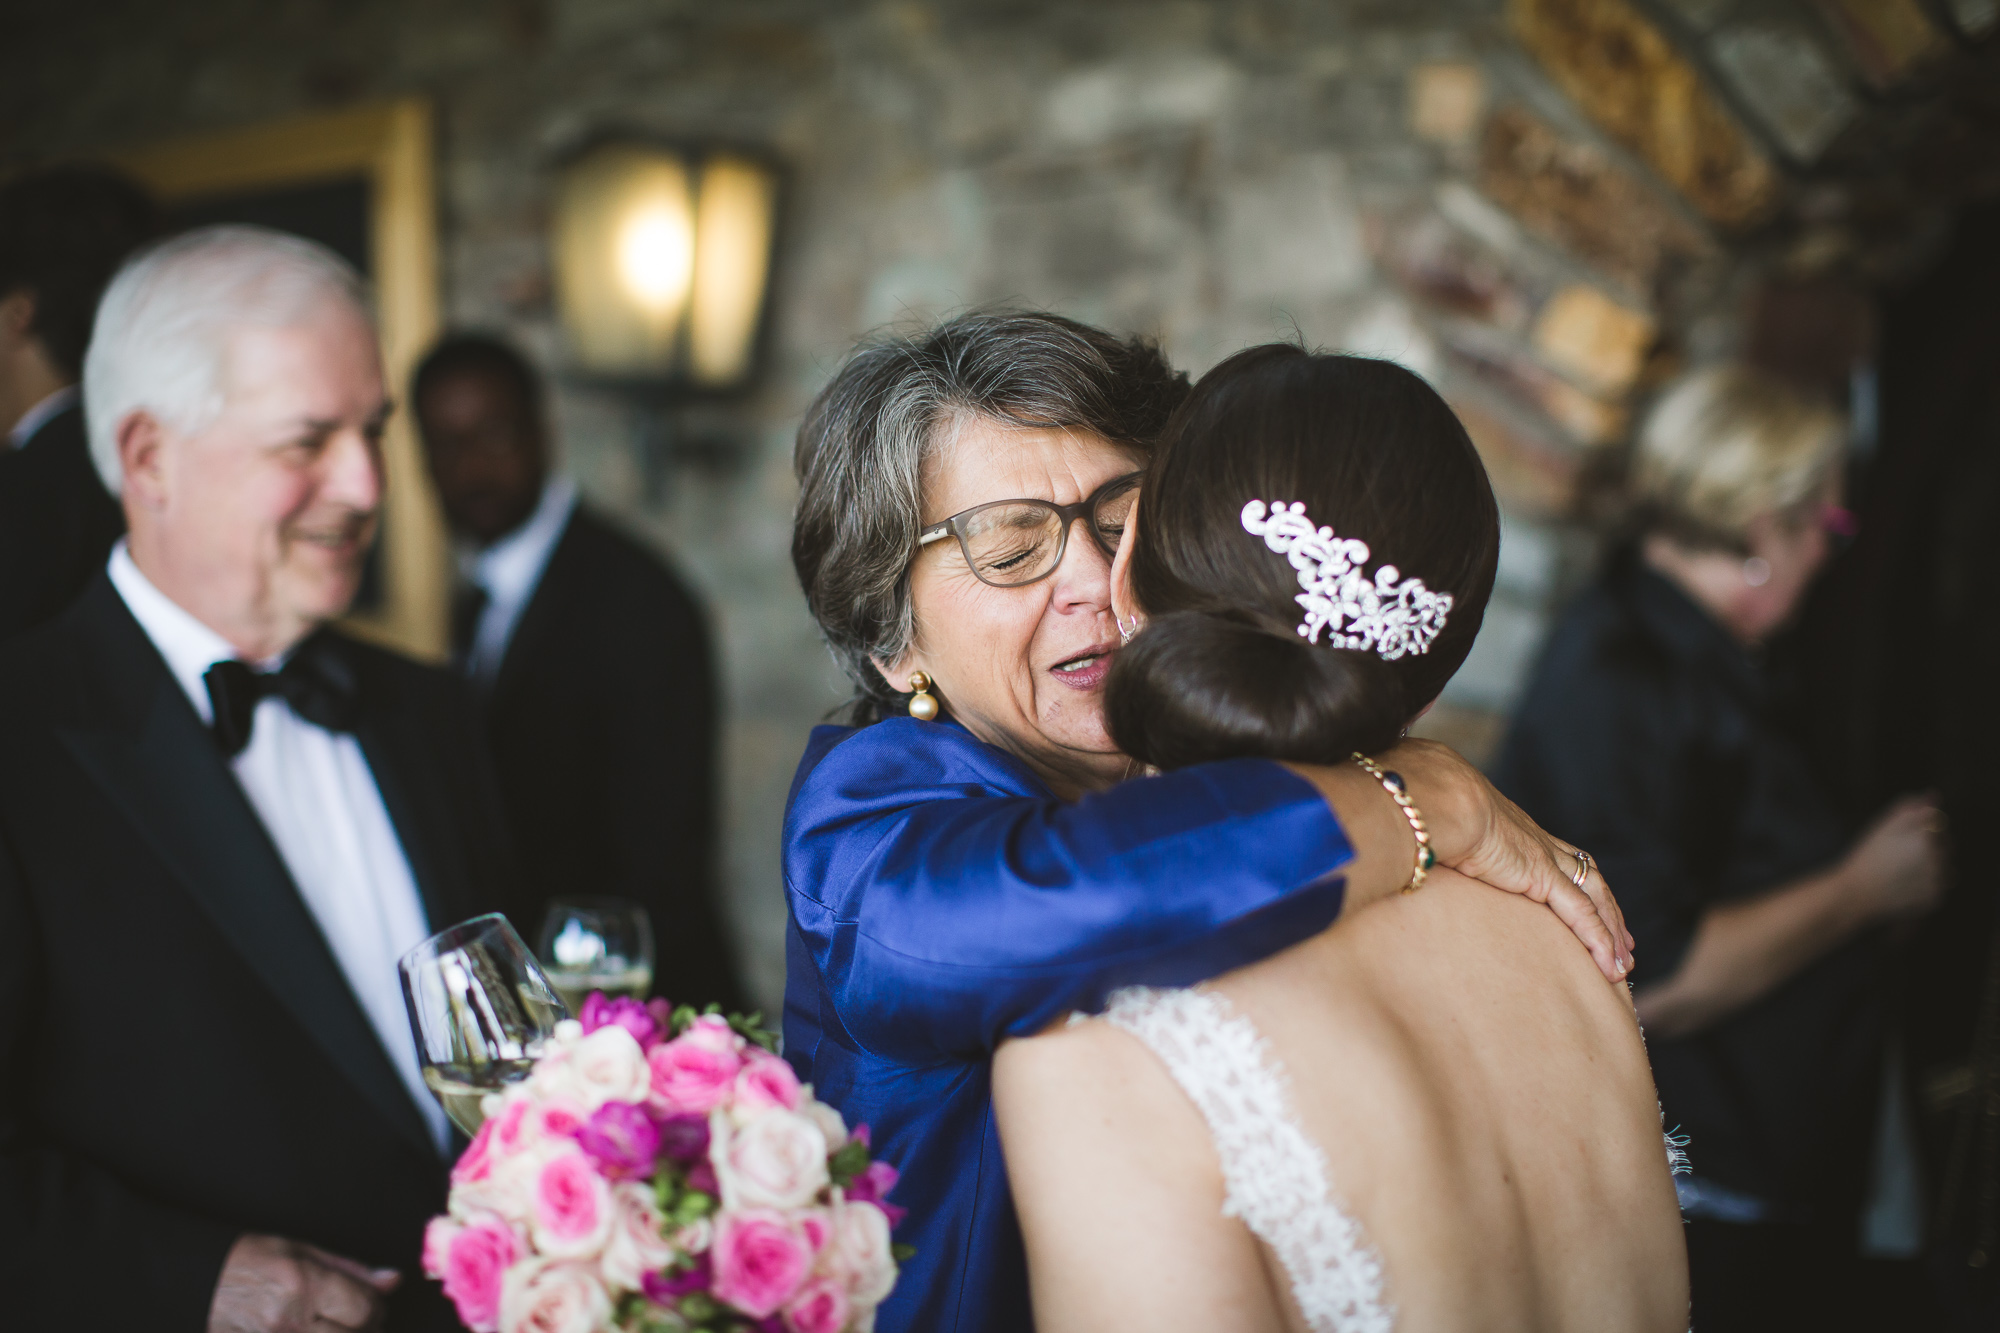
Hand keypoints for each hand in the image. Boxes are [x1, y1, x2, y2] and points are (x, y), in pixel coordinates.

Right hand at [209, 1234, 399, 1332]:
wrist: (200, 1282)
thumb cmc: (249, 1261)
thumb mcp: (301, 1251)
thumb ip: (350, 1270)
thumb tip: (391, 1280)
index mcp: (303, 1285)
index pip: (362, 1309)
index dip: (375, 1309)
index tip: (371, 1304)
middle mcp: (290, 1319)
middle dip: (364, 1328)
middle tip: (357, 1319)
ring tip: (338, 1325)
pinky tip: (317, 1330)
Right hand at [1384, 738, 1635, 982]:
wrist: (1428, 796)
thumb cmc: (1414, 802)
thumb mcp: (1421, 822)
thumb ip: (1419, 835)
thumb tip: (1391, 840)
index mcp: (1506, 826)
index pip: (1551, 854)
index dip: (1572, 877)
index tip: (1583, 900)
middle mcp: (1531, 839)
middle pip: (1584, 874)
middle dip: (1605, 907)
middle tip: (1621, 938)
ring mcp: (1540, 856)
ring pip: (1593, 895)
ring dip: (1612, 928)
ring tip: (1623, 962)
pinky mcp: (1540, 876)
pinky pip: (1581, 914)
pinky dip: (1600, 940)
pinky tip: (1611, 966)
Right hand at [1838, 794, 1945, 922]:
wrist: (1857, 893)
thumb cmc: (1868, 856)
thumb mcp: (1884, 827)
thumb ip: (1909, 809)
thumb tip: (1933, 794)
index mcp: (1926, 838)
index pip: (1938, 823)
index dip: (1922, 827)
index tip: (1903, 836)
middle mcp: (1938, 859)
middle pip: (1945, 845)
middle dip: (1929, 847)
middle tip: (1900, 855)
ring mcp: (1938, 881)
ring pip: (1944, 866)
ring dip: (1930, 866)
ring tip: (1902, 871)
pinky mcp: (1934, 899)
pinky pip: (1937, 886)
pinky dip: (1926, 885)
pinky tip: (1905, 885)